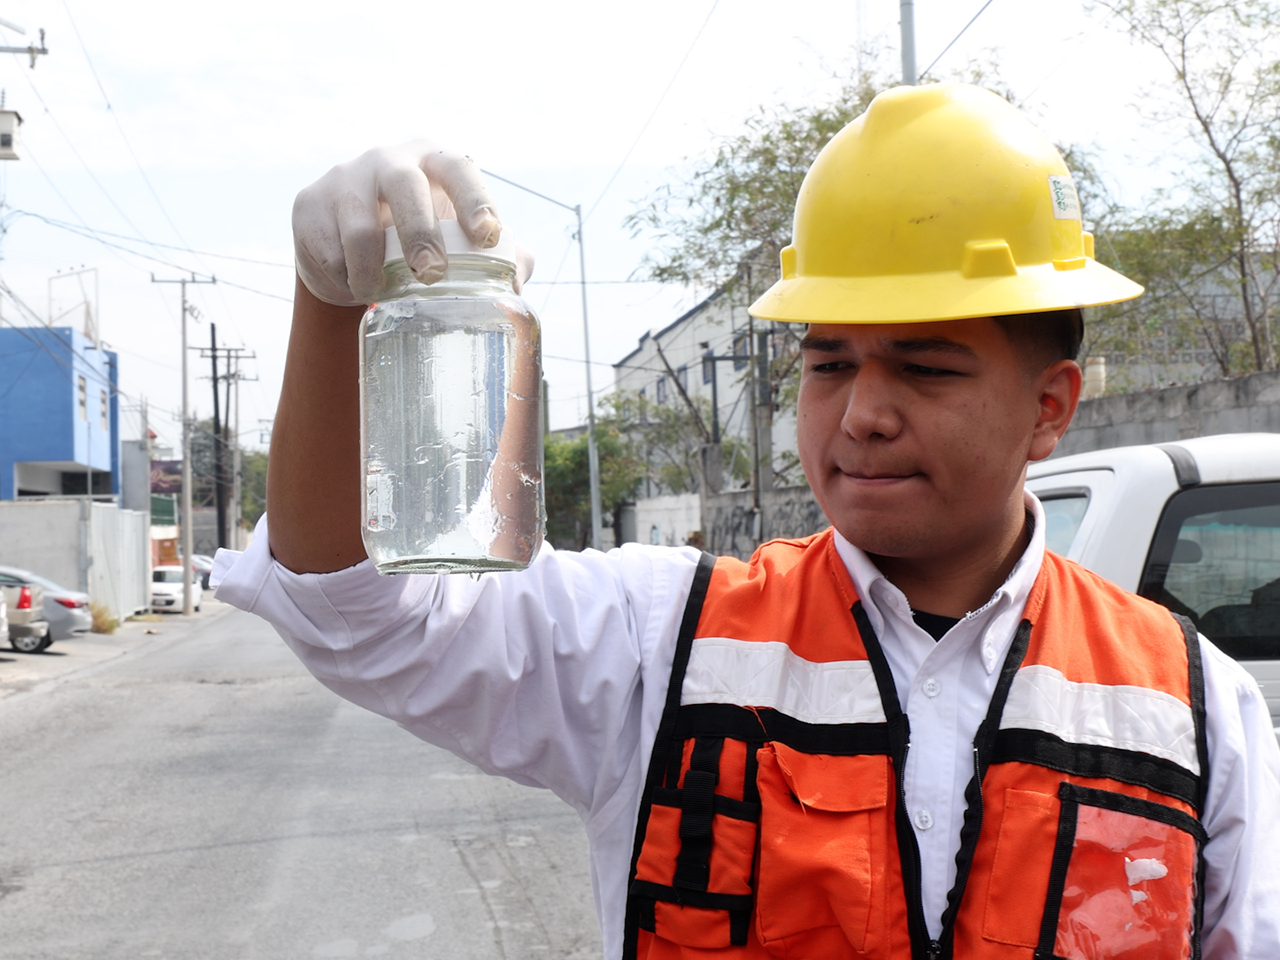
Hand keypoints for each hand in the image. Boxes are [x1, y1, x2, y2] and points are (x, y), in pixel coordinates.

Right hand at [292, 140, 533, 305]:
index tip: (487, 236)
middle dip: (419, 233)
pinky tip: (352, 284)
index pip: (459, 170)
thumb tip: (517, 280)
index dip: (474, 200)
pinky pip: (328, 253)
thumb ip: (497, 254)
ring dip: (373, 273)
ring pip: (359, 228)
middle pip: (404, 186)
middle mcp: (387, 160)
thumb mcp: (457, 237)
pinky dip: (344, 281)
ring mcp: (344, 179)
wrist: (347, 235)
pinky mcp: (308, 204)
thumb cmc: (419, 232)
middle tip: (430, 274)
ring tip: (380, 295)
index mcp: (433, 161)